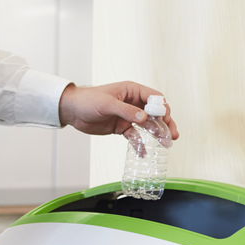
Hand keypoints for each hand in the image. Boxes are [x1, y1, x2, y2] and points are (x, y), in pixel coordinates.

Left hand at [58, 82, 178, 139]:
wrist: (72, 111)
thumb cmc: (88, 100)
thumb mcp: (107, 104)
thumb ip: (126, 111)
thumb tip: (144, 117)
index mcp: (131, 91)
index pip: (153, 97)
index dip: (162, 107)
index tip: (166, 118)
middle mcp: (132, 103)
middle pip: (154, 113)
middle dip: (165, 123)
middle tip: (172, 135)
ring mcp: (128, 116)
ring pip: (147, 125)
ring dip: (156, 134)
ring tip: (165, 144)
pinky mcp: (121, 127)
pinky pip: (134, 136)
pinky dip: (139, 144)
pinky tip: (143, 153)